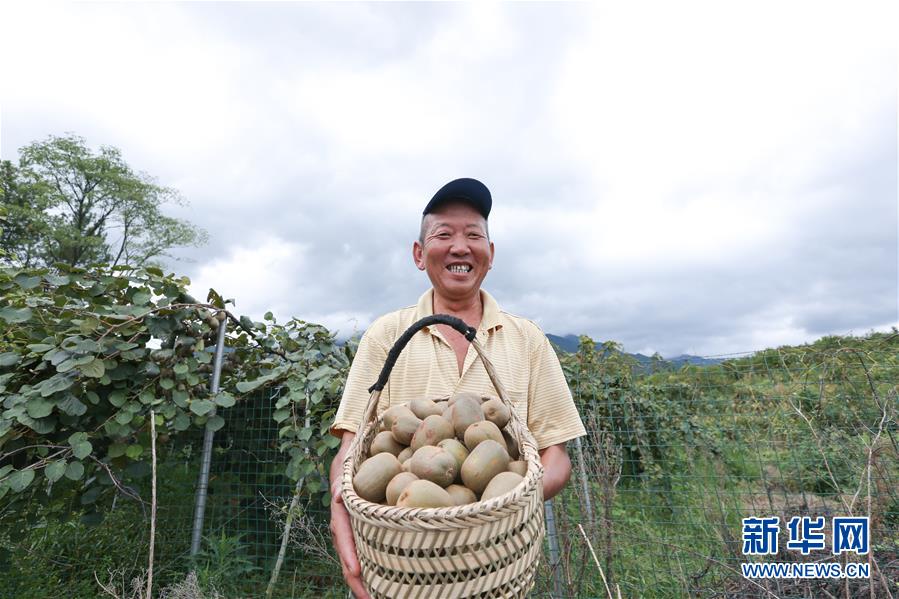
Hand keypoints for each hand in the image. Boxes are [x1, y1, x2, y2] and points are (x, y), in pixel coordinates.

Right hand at [330, 484, 370, 598]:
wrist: (349, 474)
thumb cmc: (350, 473)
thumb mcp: (345, 476)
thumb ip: (341, 486)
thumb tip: (338, 497)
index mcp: (340, 520)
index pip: (343, 541)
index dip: (349, 557)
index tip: (356, 572)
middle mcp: (343, 533)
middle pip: (347, 562)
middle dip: (356, 582)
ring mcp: (350, 540)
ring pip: (354, 566)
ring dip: (362, 585)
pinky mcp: (359, 542)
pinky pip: (362, 561)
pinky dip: (369, 576)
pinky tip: (380, 589)